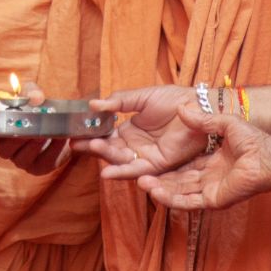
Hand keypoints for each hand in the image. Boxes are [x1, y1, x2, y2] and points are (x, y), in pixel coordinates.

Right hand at [0, 81, 68, 174]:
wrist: (59, 123)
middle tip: (29, 127)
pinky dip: (53, 151)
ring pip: (22, 159)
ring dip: (35, 145)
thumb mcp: (32, 93)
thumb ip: (31, 91)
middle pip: (4, 149)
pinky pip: (43, 163)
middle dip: (17, 139)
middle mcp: (6, 148)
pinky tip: (60, 138)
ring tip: (46, 132)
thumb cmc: (38, 107)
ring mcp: (21, 160)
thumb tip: (35, 98)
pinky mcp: (39, 167)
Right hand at [75, 85, 207, 180]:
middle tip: (76, 143)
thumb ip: (118, 102)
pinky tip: (107, 172)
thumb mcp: (141, 97)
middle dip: (92, 146)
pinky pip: (136, 171)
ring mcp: (144, 156)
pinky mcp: (157, 165)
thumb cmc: (173, 100)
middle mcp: (134, 145)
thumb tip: (92, 104)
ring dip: (104, 156)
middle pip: (108, 149)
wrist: (198, 108)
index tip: (72, 133)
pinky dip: (121, 172)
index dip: (89, 134)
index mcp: (128, 129)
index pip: (104, 134)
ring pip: (119, 161)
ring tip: (91, 148)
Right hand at [135, 106, 270, 213]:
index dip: (165, 165)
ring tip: (141, 183)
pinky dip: (172, 198)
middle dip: (156, 179)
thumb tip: (182, 108)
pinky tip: (157, 192)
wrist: (269, 156)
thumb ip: (202, 120)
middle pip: (176, 182)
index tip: (148, 158)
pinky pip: (189, 202)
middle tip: (136, 174)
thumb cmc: (254, 139)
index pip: (182, 167)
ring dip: (160, 189)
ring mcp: (211, 191)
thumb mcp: (224, 124)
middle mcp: (209, 179)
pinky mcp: (215, 200)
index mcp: (211, 163)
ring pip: (179, 193)